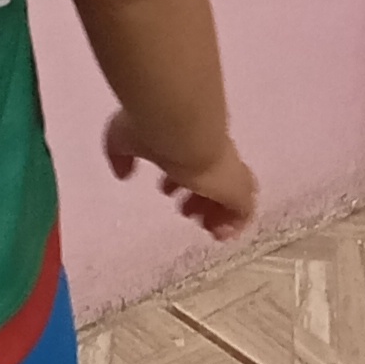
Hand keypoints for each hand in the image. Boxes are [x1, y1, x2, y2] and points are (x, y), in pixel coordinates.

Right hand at [105, 112, 256, 244]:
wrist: (182, 128)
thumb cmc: (153, 130)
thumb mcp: (124, 139)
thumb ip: (121, 156)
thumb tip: (123, 173)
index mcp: (188, 140)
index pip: (194, 160)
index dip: (181, 177)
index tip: (165, 189)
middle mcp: (212, 153)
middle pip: (216, 178)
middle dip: (201, 197)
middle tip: (185, 210)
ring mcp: (227, 171)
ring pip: (232, 194)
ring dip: (217, 212)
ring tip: (204, 227)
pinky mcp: (237, 190)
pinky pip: (243, 212)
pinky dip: (233, 224)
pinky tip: (220, 235)